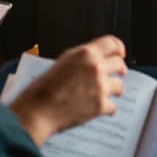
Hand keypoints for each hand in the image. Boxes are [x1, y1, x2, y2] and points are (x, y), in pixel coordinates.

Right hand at [10, 35, 126, 146]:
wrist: (35, 113)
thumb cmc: (41, 90)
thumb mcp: (61, 63)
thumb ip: (81, 59)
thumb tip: (95, 59)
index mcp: (85, 53)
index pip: (112, 43)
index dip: (119, 48)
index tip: (121, 53)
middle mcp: (96, 67)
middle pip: (119, 64)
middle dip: (120, 69)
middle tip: (119, 73)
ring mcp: (100, 86)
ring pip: (119, 85)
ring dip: (116, 89)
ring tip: (112, 92)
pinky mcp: (100, 105)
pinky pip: (113, 106)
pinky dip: (108, 109)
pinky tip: (104, 109)